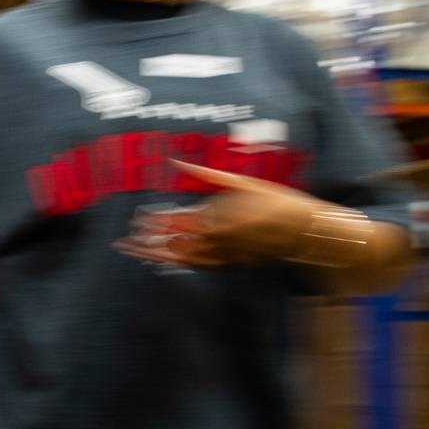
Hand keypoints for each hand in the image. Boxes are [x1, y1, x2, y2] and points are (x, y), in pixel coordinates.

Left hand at [118, 161, 319, 268]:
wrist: (304, 232)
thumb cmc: (276, 201)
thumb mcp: (242, 182)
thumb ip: (206, 175)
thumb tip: (176, 161)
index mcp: (223, 217)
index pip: (181, 221)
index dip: (157, 222)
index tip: (137, 219)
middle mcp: (222, 240)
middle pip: (176, 243)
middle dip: (149, 242)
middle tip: (123, 242)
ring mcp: (227, 256)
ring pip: (184, 259)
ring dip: (157, 256)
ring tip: (134, 252)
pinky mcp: (231, 264)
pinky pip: (199, 266)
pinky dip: (178, 263)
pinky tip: (162, 259)